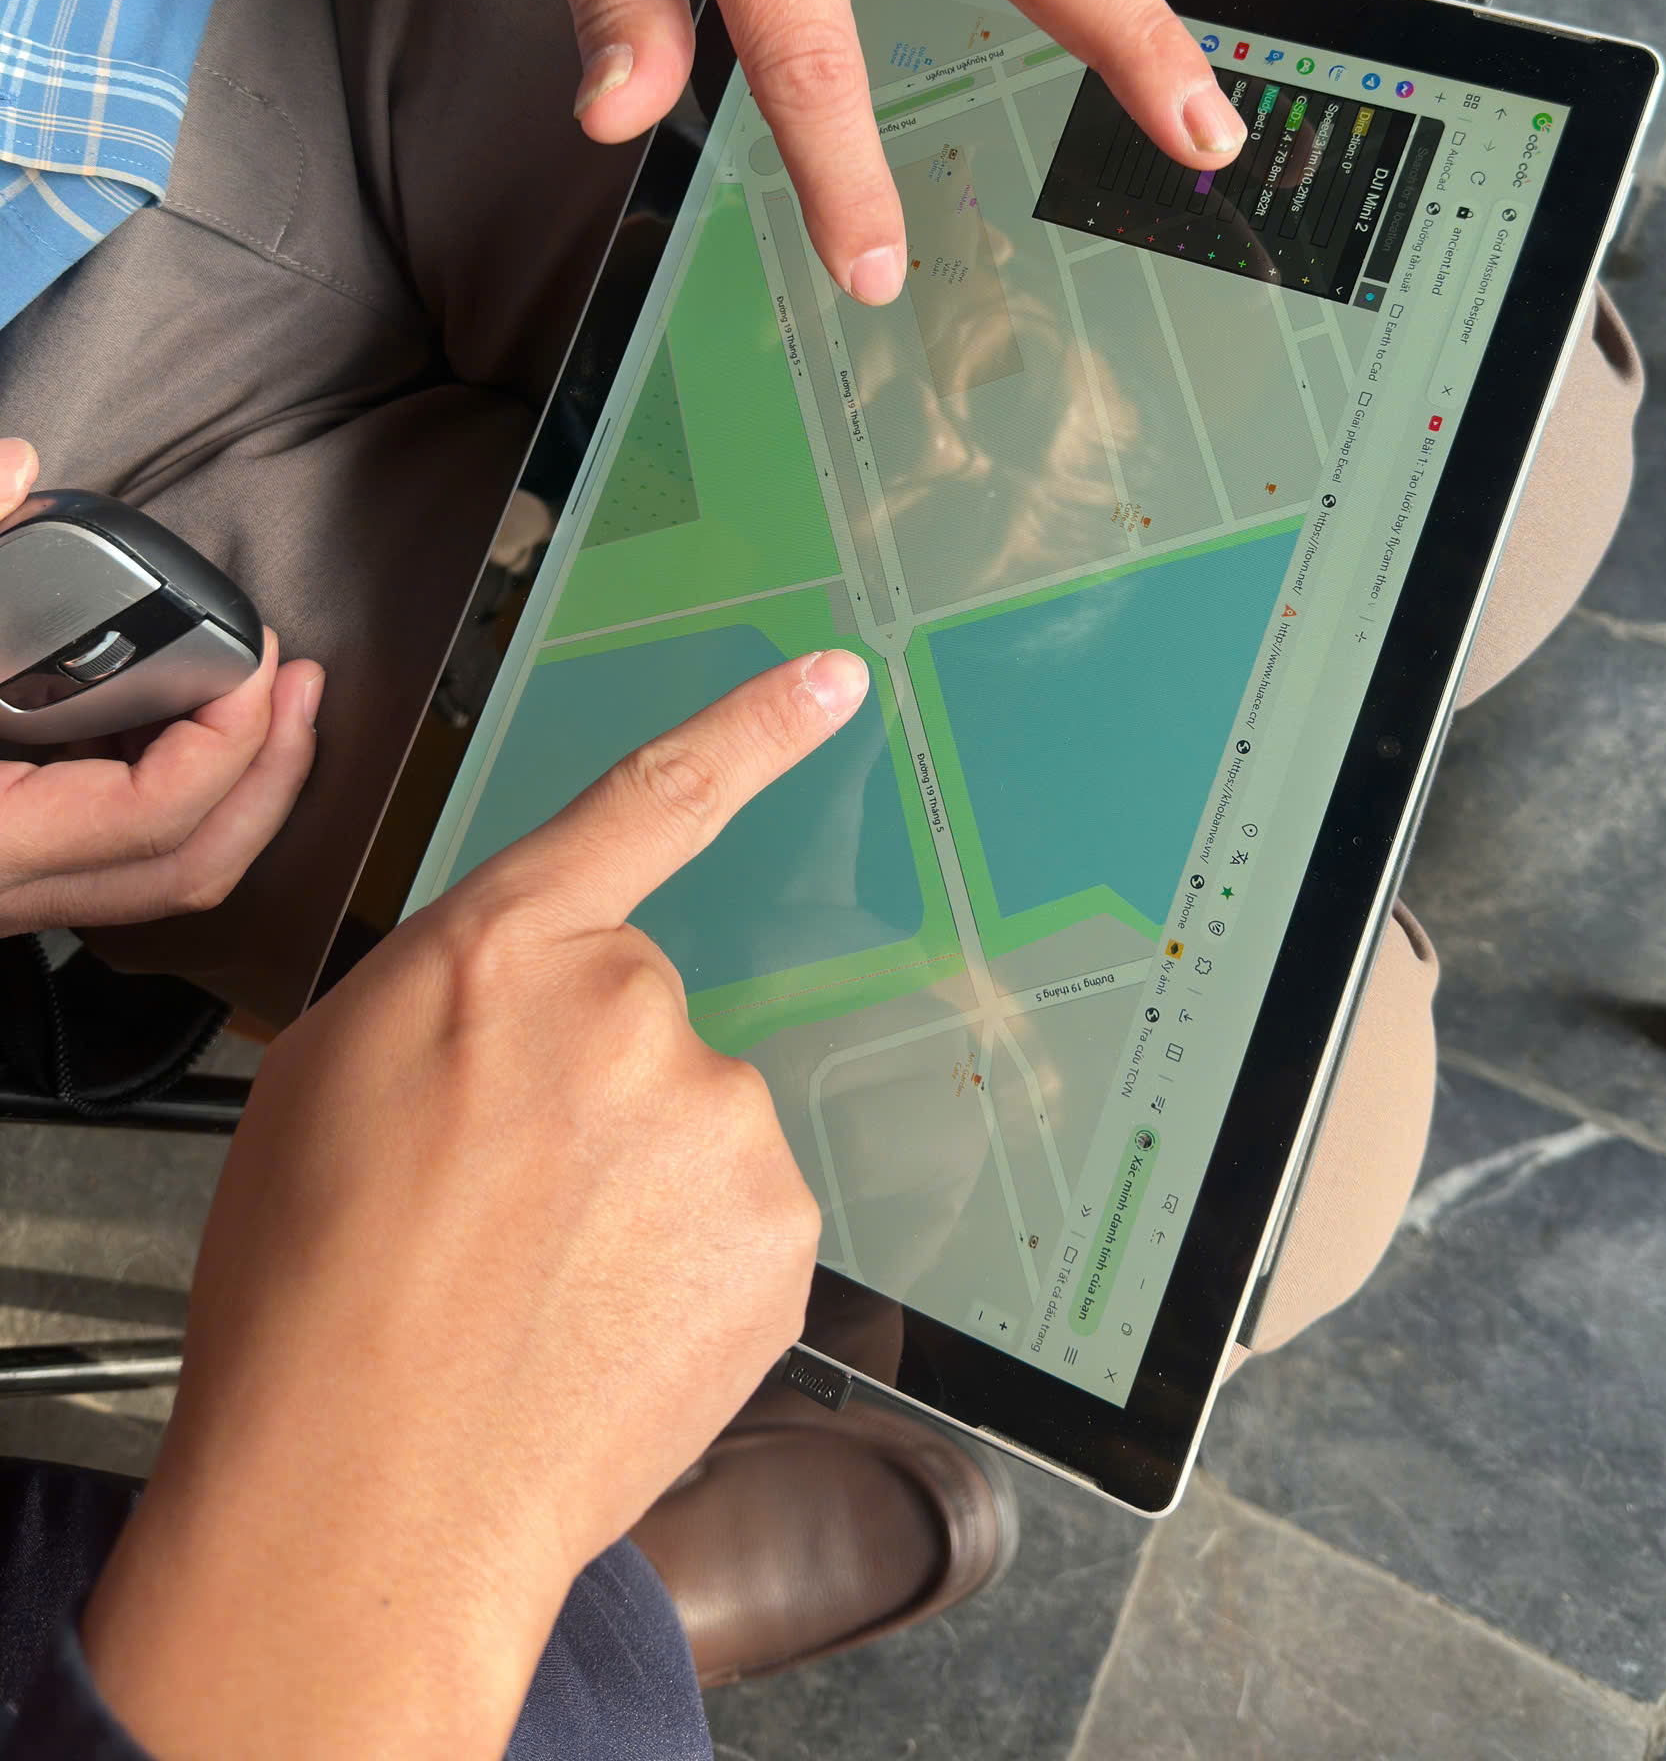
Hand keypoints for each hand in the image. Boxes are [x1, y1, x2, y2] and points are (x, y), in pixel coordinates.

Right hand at [0, 441, 322, 938]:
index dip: (234, 739)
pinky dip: (168, 800)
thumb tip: (13, 469)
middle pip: (184, 877)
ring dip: (233, 795)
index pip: (151, 817)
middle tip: (304, 685)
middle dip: (271, 778)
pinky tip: (172, 725)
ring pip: (154, 886)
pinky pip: (110, 864)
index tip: (261, 656)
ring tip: (266, 702)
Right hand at [82, 646, 867, 1760]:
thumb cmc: (314, 1294)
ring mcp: (722, 1121)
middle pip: (640, 1022)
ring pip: (692, 1131)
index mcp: (504, 951)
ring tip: (537, 1287)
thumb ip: (454, 1002)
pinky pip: (736, 1222)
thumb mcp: (332, 1078)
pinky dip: (684, 1269)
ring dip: (637, 1190)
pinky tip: (603, 1327)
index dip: (755, 731)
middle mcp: (633, 1008)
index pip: (653, 800)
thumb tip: (512, 1015)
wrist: (368, 1500)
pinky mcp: (781, 1231)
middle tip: (499, 1207)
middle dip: (586, 1098)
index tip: (837, 679)